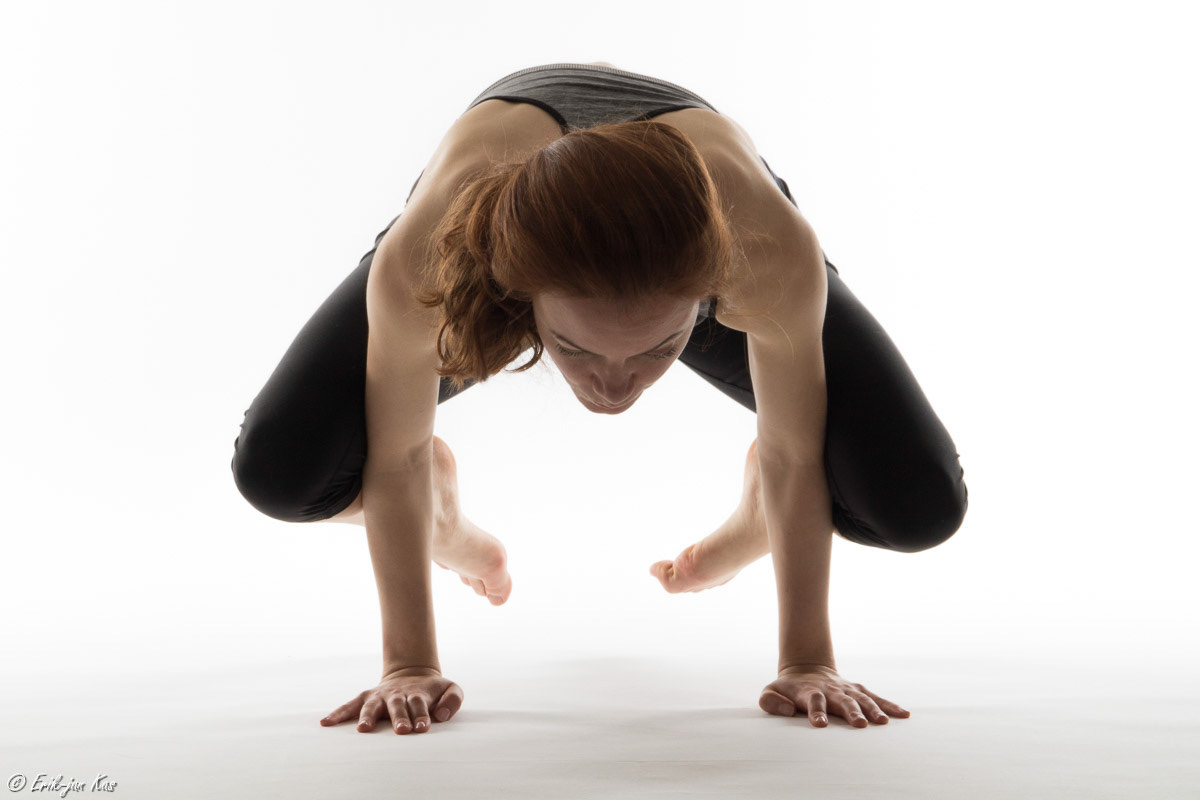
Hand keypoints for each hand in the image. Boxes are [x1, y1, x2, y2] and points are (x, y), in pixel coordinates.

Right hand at [320, 666, 463, 734]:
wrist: (413, 674)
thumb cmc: (433, 691)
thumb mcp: (450, 688)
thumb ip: (453, 699)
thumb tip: (442, 716)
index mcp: (417, 694)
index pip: (419, 704)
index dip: (421, 715)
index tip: (422, 728)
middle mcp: (397, 695)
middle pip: (397, 706)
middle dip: (399, 718)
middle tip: (401, 730)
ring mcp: (380, 696)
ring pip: (372, 705)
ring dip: (368, 716)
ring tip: (363, 728)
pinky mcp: (366, 697)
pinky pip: (350, 705)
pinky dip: (338, 713)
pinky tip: (326, 723)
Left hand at [759, 664, 909, 727]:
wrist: (806, 670)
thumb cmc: (787, 689)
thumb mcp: (770, 691)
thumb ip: (771, 701)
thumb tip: (786, 709)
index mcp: (809, 691)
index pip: (813, 701)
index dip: (816, 712)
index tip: (820, 724)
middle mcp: (830, 689)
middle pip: (842, 700)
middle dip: (851, 711)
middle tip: (860, 724)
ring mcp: (846, 689)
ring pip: (861, 698)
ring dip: (872, 709)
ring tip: (883, 722)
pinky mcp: (858, 690)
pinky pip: (875, 697)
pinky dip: (889, 705)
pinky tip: (903, 714)